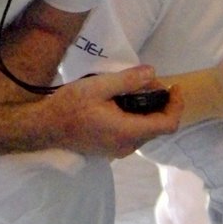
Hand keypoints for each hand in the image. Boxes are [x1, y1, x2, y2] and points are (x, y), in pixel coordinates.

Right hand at [43, 67, 181, 157]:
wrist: (45, 127)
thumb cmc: (69, 106)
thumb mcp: (98, 87)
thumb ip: (127, 80)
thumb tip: (152, 73)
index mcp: (128, 132)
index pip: (167, 124)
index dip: (177, 105)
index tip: (174, 87)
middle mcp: (128, 146)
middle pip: (157, 127)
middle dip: (160, 103)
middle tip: (148, 81)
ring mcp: (119, 150)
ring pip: (145, 130)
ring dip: (147, 110)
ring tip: (134, 88)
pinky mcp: (110, 149)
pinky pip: (133, 133)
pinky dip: (136, 117)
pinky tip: (122, 102)